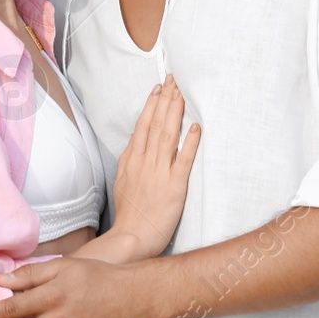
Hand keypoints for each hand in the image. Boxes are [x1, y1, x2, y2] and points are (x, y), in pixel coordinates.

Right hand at [109, 74, 199, 258]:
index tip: (159, 89)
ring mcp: (159, 173)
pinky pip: (184, 161)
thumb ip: (129, 160)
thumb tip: (135, 141)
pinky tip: (196, 127)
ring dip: (175, 112)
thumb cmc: (129, 214)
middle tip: (173, 80)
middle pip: (155, 124)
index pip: (142, 125)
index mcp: (132, 160)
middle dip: (165, 100)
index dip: (151, 105)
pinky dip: (190, 142)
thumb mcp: (122, 182)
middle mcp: (145, 162)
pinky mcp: (175, 187)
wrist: (132, 238)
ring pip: (167, 136)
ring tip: (181, 93)